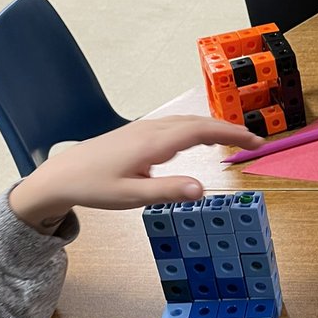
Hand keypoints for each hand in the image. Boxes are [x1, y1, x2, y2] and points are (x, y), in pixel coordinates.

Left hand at [8, 116, 262, 232]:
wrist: (61, 174)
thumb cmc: (93, 186)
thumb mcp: (131, 197)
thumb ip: (167, 191)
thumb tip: (203, 189)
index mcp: (153, 143)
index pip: (202, 131)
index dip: (232, 134)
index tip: (256, 142)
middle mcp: (152, 130)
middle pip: (199, 122)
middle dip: (230, 130)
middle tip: (255, 143)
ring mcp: (144, 128)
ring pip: (187, 121)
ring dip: (214, 128)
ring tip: (236, 141)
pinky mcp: (139, 133)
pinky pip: (176, 125)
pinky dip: (197, 129)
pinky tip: (201, 140)